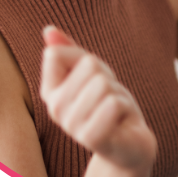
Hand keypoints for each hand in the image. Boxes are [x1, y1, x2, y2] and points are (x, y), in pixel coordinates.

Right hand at [40, 27, 155, 172]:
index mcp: (49, 92)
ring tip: (115, 111)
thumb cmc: (108, 106)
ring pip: (103, 84)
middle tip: (108, 98)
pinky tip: (120, 122)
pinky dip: (125, 107)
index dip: (83, 58)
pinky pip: (112, 104)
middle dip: (108, 78)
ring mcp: (71, 125)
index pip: (56, 54)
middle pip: (88, 65)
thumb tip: (48, 30)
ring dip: (119, 94)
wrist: (129, 146)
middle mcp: (54, 109)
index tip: (91, 78)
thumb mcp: (90, 73)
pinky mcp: (91, 138)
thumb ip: (68, 50)